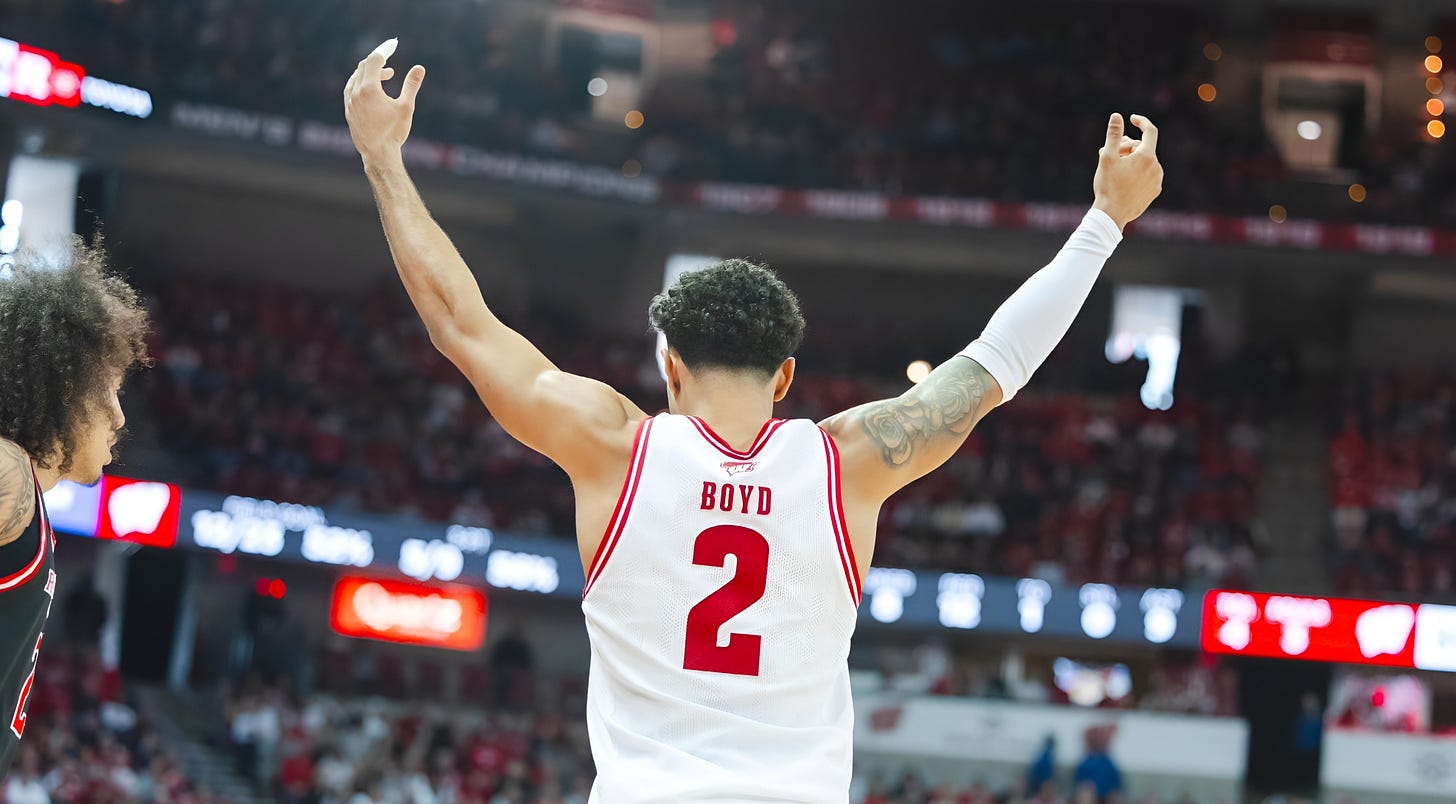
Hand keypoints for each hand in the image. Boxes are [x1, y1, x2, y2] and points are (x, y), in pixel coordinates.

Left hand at [344, 38, 426, 163]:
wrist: (378, 155)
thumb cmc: (394, 132)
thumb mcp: (406, 107)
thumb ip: (411, 86)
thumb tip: (420, 68)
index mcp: (369, 89)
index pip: (374, 60)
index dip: (384, 50)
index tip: (393, 45)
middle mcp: (355, 93)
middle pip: (364, 66)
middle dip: (378, 60)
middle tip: (392, 58)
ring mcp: (349, 102)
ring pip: (356, 77)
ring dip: (370, 72)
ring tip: (387, 75)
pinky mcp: (348, 111)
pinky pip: (352, 89)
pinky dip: (362, 83)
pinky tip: (372, 89)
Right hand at [1091, 113, 1163, 230]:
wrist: (1112, 215)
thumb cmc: (1108, 185)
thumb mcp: (1107, 157)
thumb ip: (1114, 135)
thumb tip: (1117, 116)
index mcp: (1147, 157)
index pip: (1150, 131)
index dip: (1141, 121)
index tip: (1132, 119)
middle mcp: (1156, 167)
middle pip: (1142, 148)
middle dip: (1126, 147)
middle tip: (1109, 152)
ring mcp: (1157, 181)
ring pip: (1145, 163)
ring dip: (1131, 161)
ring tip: (1114, 168)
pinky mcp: (1154, 192)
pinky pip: (1146, 176)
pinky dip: (1136, 173)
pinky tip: (1122, 180)